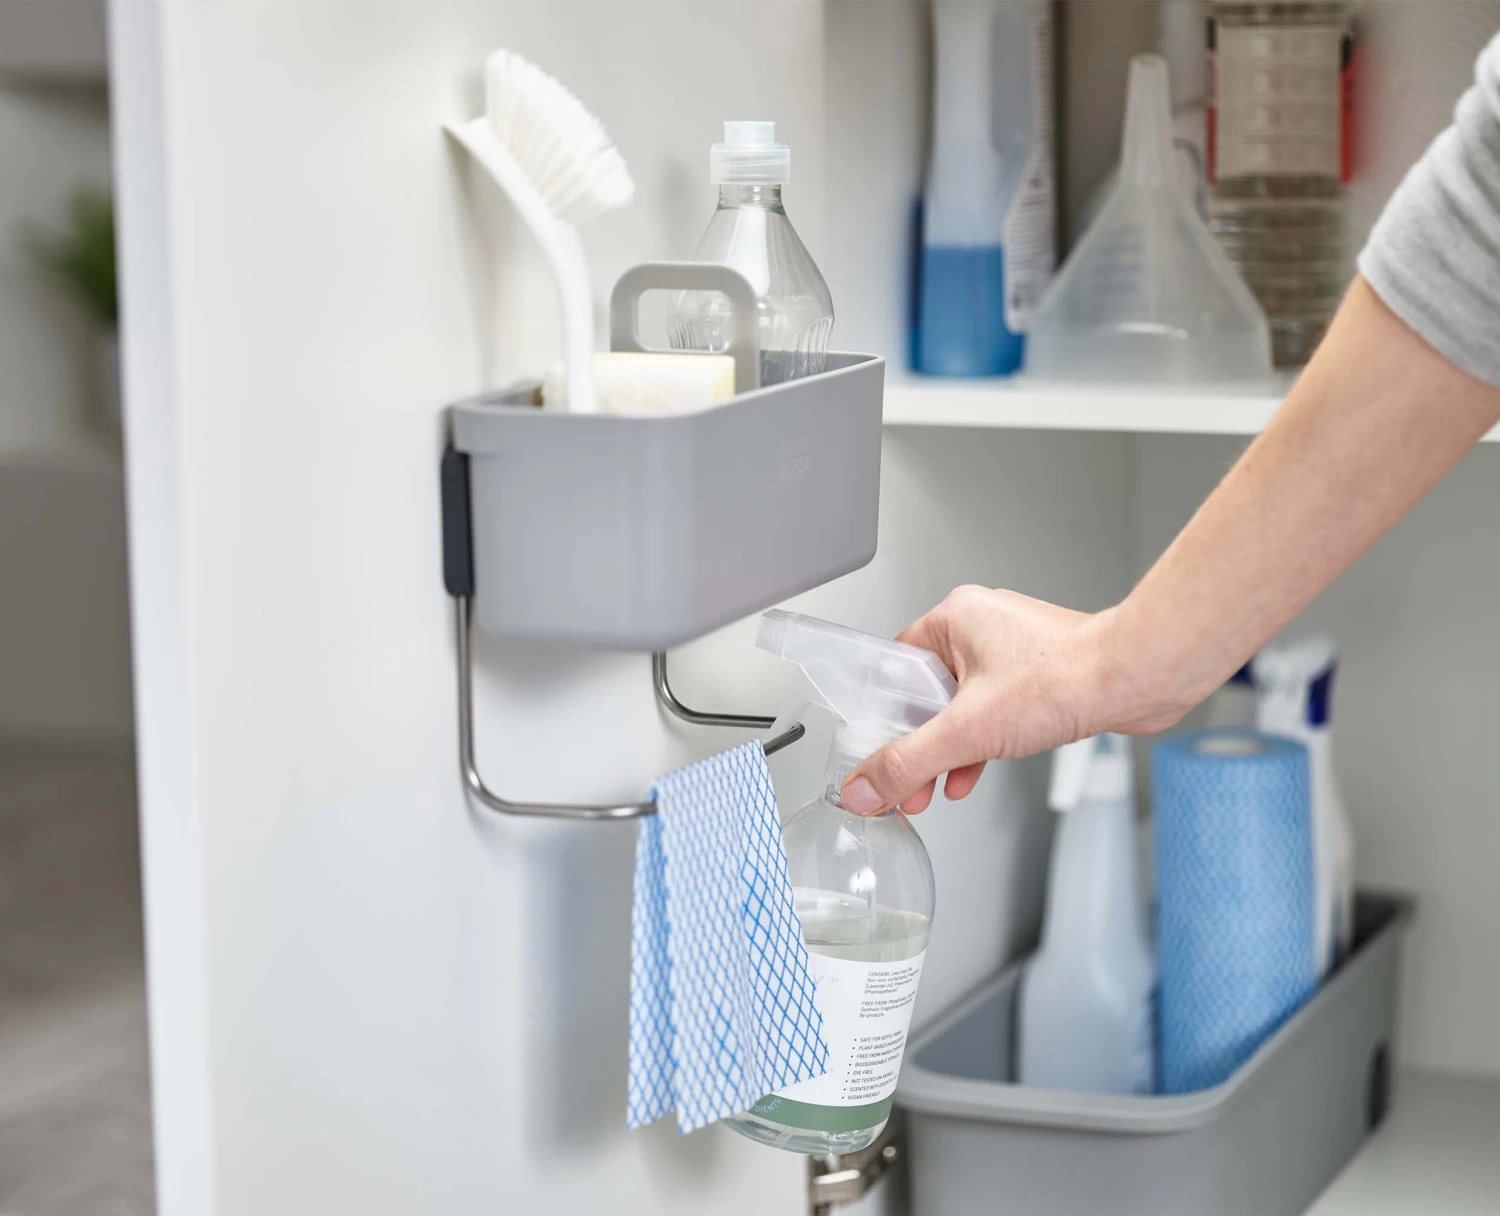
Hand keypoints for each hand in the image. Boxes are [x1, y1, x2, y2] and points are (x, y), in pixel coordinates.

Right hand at [839, 586, 1182, 815]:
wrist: (1136, 679)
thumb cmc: (1067, 678)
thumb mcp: (968, 730)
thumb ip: (909, 762)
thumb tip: (867, 787)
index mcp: (954, 617)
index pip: (895, 668)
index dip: (883, 715)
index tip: (875, 752)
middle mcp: (981, 626)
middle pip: (926, 693)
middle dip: (918, 745)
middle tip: (907, 782)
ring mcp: (1013, 650)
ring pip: (961, 706)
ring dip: (950, 750)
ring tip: (938, 787)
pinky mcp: (1039, 674)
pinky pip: (994, 710)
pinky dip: (982, 743)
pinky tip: (975, 772)